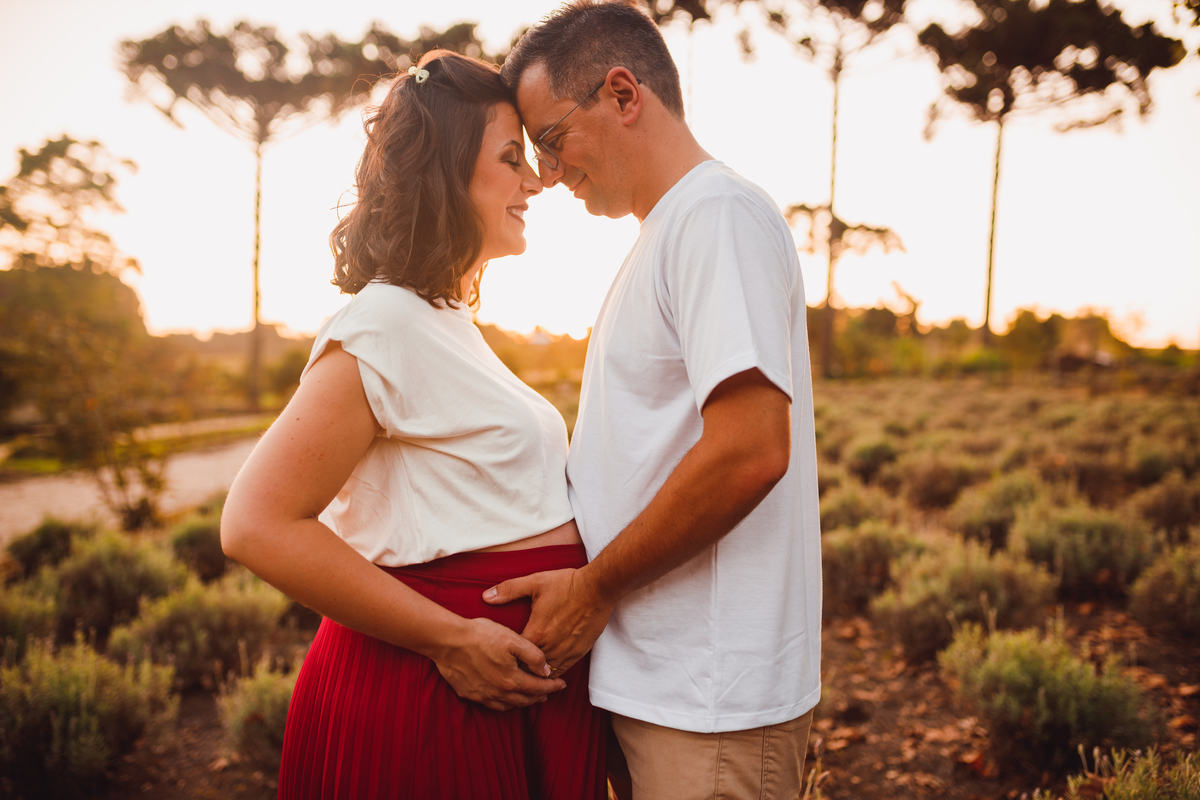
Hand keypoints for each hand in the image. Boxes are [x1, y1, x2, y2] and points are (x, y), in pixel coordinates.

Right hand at [431, 617, 565, 711]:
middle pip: (525, 699)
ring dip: (523, 701)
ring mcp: (483, 695)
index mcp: (512, 680)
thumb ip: (533, 656)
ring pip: (509, 705)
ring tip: (530, 696)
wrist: (448, 641)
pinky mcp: (470, 694)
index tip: (562, 684)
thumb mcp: (513, 640)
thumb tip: (545, 670)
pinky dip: (504, 703)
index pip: (539, 688)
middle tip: (549, 691)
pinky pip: (492, 704)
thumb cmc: (480, 636)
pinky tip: (505, 697)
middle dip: (540, 696)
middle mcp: (499, 693)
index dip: (553, 686)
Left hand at [483, 568, 613, 674]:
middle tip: (510, 668)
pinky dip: (553, 670)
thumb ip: (509, 590)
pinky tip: (546, 668)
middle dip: (520, 668)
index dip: (506, 657)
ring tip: (527, 671)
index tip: (500, 656)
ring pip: (546, 673)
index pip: (515, 656)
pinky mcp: (579, 652)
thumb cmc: (566, 584)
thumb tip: (486, 596)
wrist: (597, 588)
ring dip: (536, 672)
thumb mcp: (535, 582)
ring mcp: (566, 651)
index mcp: (536, 632)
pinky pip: (562, 670)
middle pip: (529, 668)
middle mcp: (550, 646)